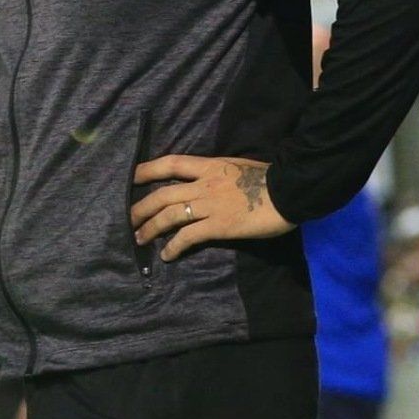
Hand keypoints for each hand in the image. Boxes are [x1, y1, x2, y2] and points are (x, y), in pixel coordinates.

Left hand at [131, 155, 293, 261]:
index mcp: (210, 165)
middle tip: (129, 218)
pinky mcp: (218, 226)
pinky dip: (174, 246)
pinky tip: (167, 255)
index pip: (172, 163)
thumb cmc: (269, 178)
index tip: (132, 176)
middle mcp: (204, 184)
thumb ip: (219, 172)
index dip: (148, 169)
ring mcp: (210, 205)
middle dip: (141, 207)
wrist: (289, 191)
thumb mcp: (238, 165)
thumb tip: (209, 178)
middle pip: (163, 194)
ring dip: (150, 227)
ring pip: (170, 215)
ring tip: (139, 238)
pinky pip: (189, 236)